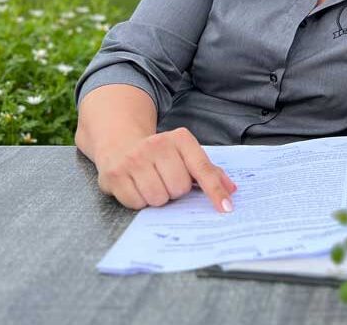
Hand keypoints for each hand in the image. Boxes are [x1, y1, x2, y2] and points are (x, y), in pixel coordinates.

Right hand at [95, 127, 236, 212]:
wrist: (121, 143)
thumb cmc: (161, 155)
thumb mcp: (186, 155)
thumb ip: (209, 172)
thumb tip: (231, 190)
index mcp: (181, 139)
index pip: (202, 169)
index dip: (215, 190)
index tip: (226, 208)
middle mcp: (157, 144)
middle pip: (179, 188)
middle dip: (175, 191)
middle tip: (166, 180)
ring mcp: (134, 158)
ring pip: (158, 198)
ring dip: (158, 197)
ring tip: (152, 183)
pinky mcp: (114, 174)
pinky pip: (137, 203)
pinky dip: (139, 201)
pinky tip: (136, 186)